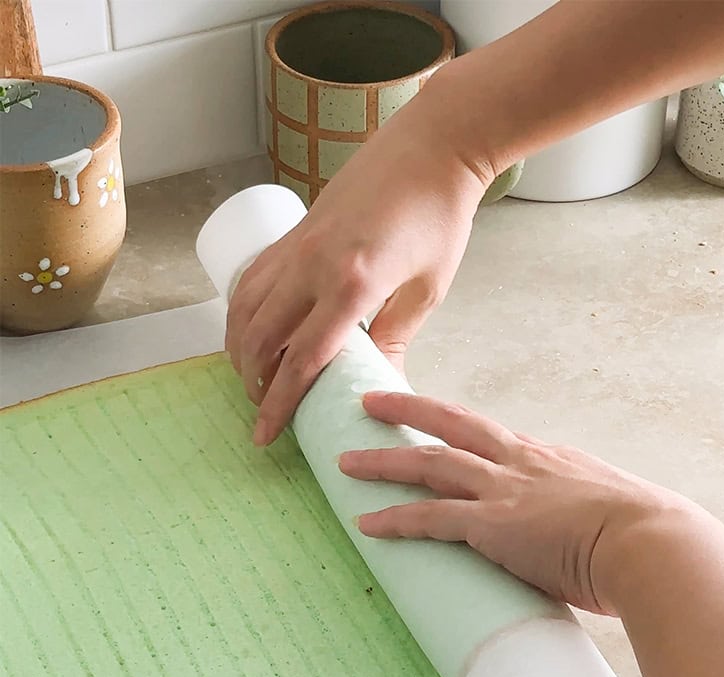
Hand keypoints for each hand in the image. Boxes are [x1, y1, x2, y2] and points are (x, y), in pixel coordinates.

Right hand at [226, 107, 488, 446]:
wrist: (429, 150)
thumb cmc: (438, 218)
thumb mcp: (428, 289)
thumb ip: (397, 335)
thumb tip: (381, 380)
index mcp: (351, 286)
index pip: (302, 360)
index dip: (280, 404)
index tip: (267, 435)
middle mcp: (312, 266)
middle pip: (260, 339)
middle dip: (254, 382)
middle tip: (264, 411)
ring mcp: (297, 245)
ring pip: (245, 308)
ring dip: (240, 349)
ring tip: (253, 379)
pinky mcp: (292, 230)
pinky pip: (253, 279)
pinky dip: (243, 311)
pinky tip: (251, 332)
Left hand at [338, 391, 704, 615]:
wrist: (650, 544)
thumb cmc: (648, 540)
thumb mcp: (620, 519)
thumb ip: (596, 529)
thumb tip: (602, 558)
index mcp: (556, 460)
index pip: (499, 438)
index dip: (465, 430)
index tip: (442, 423)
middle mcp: (525, 463)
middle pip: (455, 425)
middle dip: (410, 410)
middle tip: (374, 402)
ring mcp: (507, 490)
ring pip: (430, 463)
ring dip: (384, 461)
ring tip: (347, 461)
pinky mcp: (493, 525)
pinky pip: (431, 518)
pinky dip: (396, 520)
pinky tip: (367, 525)